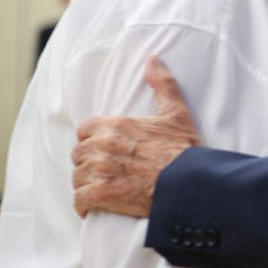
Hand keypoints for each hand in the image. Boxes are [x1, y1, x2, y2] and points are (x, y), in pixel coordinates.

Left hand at [72, 56, 200, 217]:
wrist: (190, 182)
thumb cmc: (184, 150)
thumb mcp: (176, 113)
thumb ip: (162, 84)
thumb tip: (153, 59)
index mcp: (116, 125)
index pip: (85, 131)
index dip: (94, 141)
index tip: (106, 151)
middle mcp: (104, 145)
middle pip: (79, 155)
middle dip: (89, 164)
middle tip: (106, 173)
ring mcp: (101, 170)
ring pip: (77, 178)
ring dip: (87, 185)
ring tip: (102, 190)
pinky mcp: (102, 194)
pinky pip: (80, 200)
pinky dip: (85, 205)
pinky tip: (95, 207)